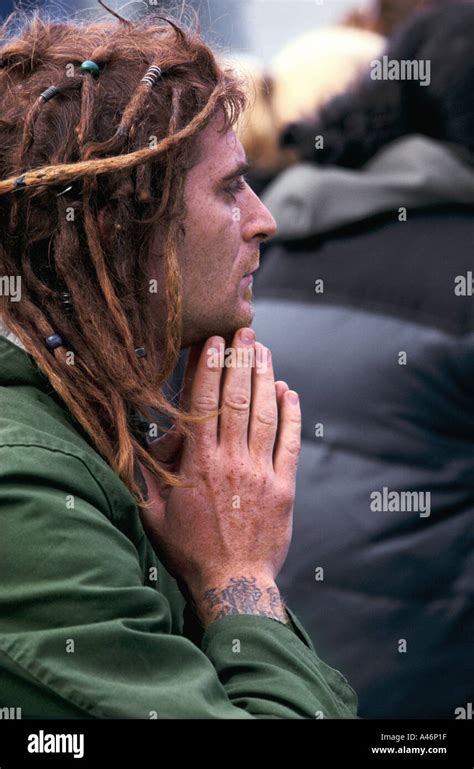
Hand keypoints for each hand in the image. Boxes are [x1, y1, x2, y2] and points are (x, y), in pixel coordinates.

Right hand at [139, 328, 300, 615]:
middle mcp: (230, 460)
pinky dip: (291, 414)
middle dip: (240, 360)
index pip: (203, 404)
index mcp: (198, 463)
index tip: (214, 342)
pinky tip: (289, 391)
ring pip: (265, 414)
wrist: (233, 582)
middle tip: (245, 331)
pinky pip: (290, 441)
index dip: (209, 368)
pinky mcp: (284, 485)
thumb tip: (129, 446)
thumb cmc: (190, 550)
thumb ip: (143, 478)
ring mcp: (260, 471)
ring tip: (264, 350)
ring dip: (265, 378)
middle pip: (237, 399)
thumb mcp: (154, 515)